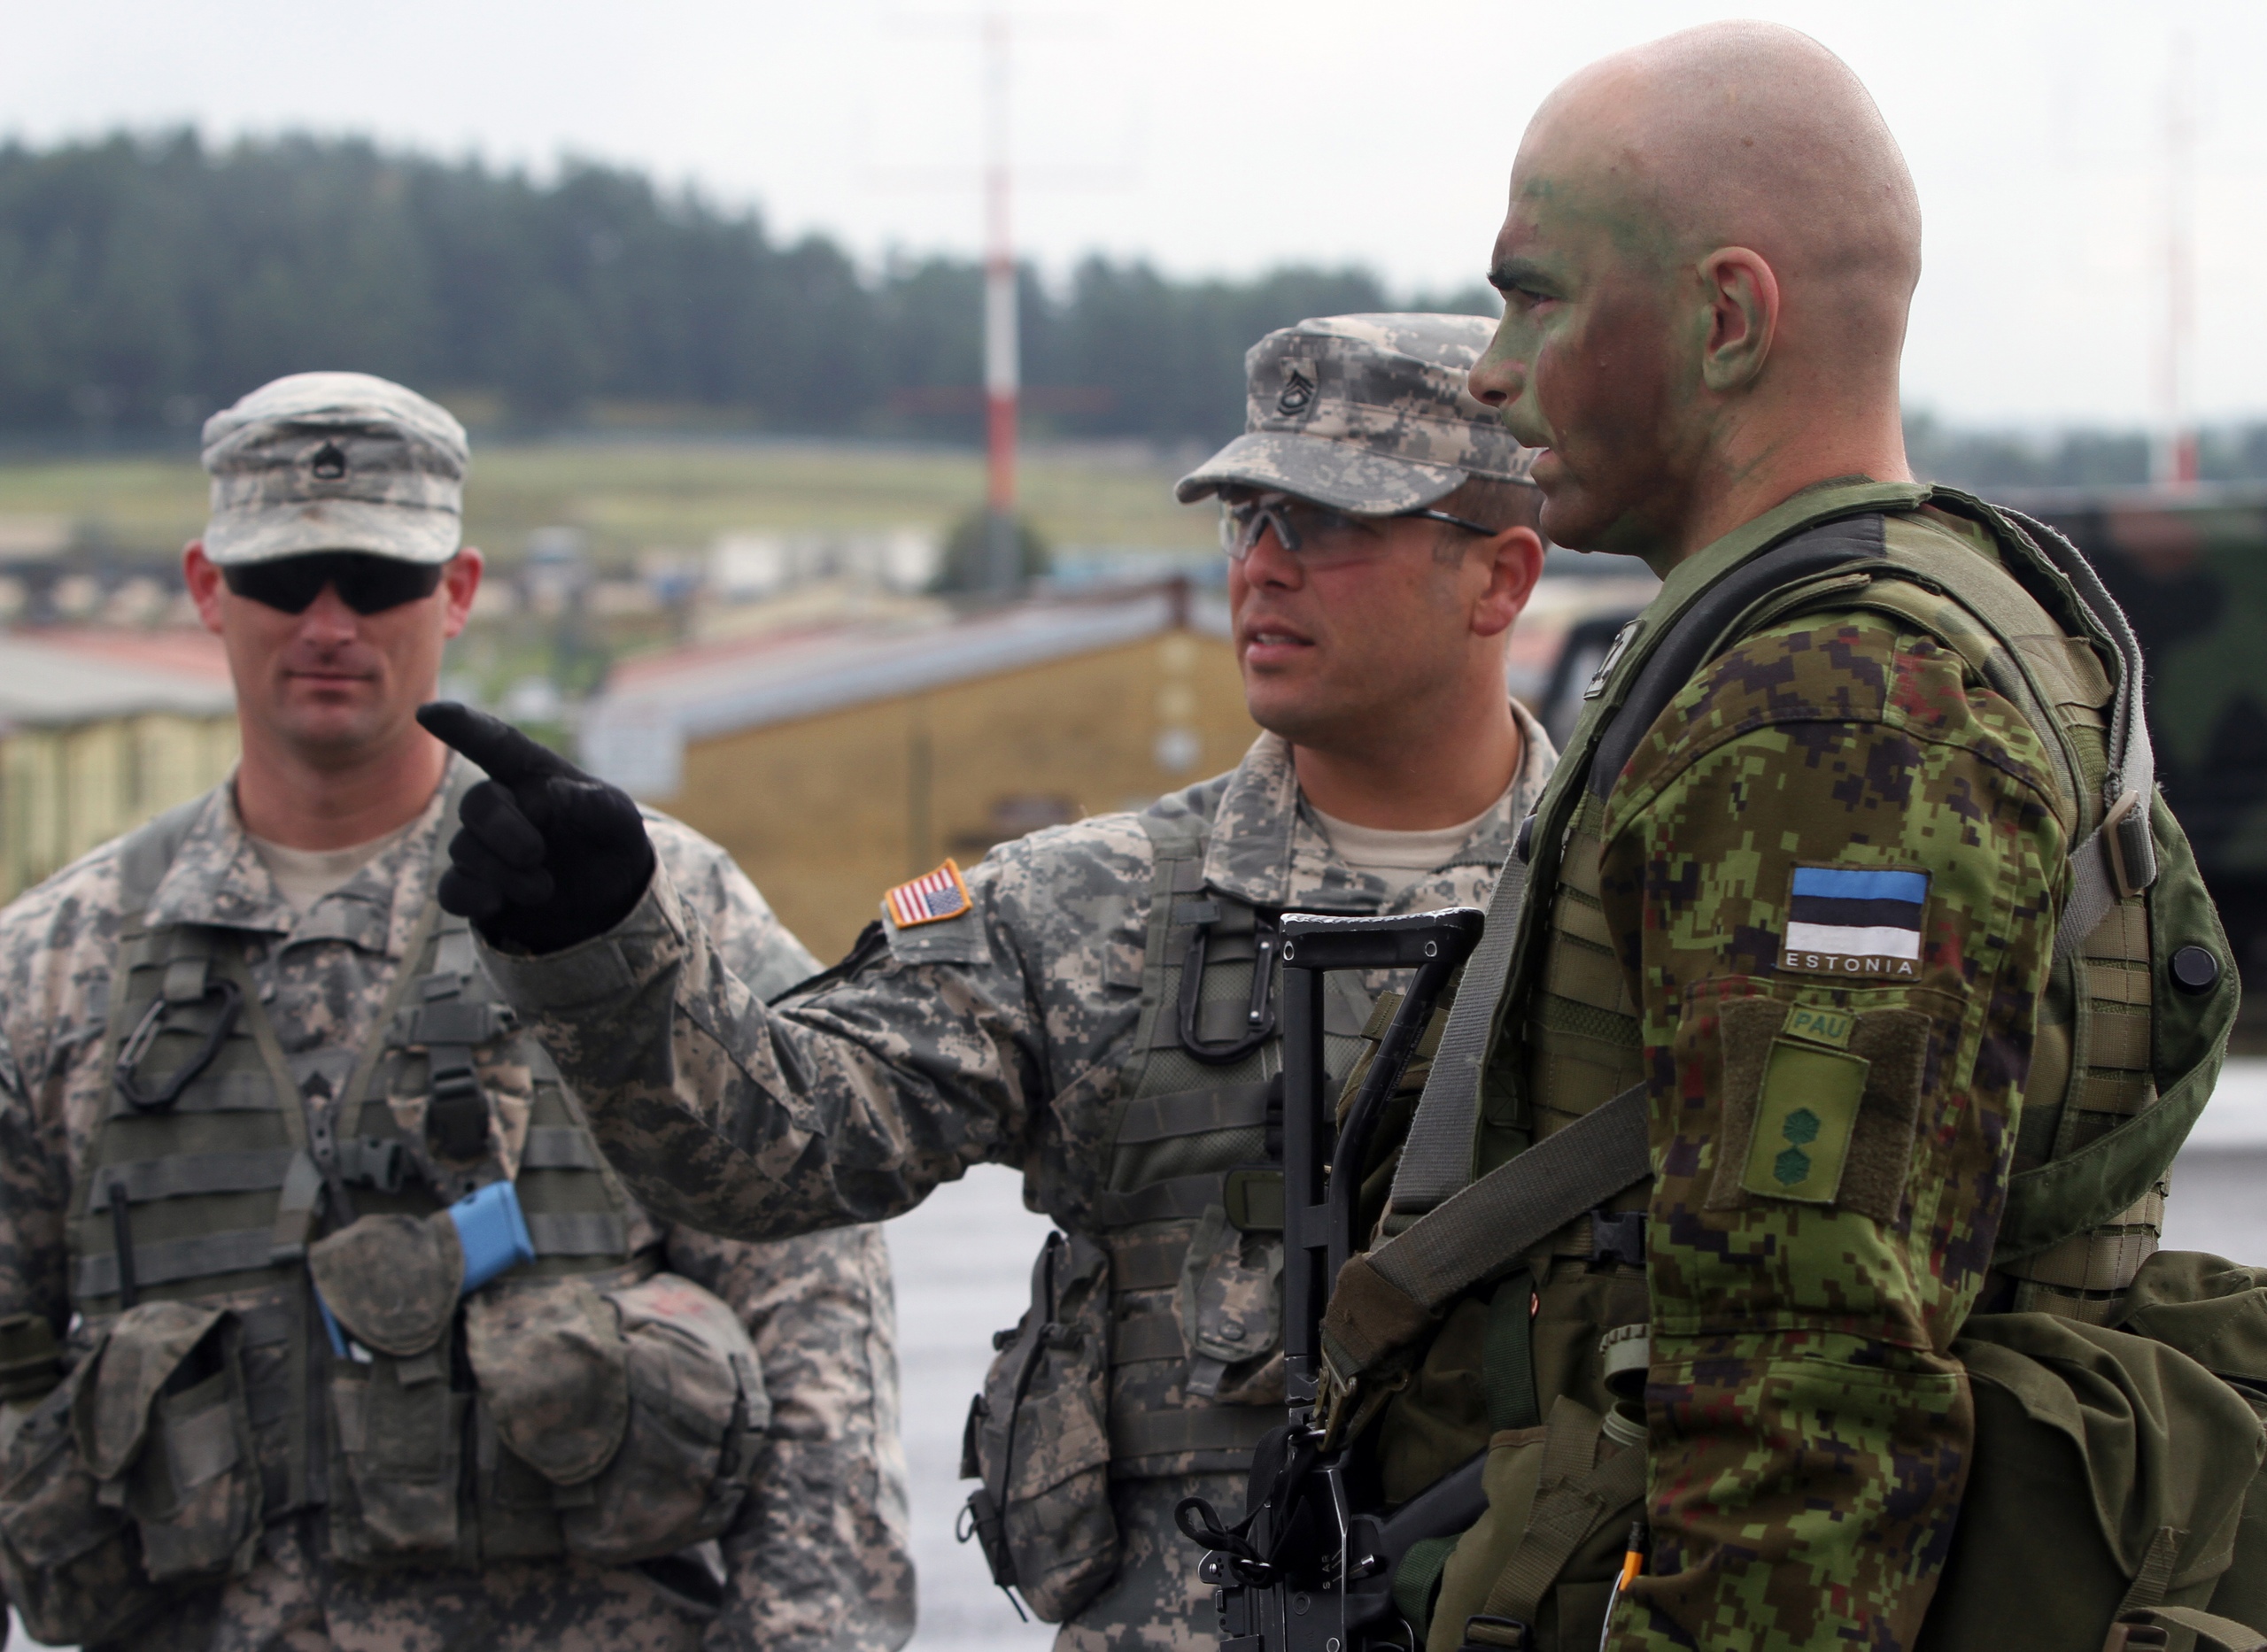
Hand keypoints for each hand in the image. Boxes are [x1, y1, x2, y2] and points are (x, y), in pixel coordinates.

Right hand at [415, 702, 657, 953]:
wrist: (610, 896)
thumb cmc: (607, 838)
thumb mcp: (617, 817)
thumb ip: (591, 801)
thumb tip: (548, 794)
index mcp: (533, 775)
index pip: (495, 743)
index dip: (462, 727)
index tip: (429, 714)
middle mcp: (502, 805)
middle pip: (476, 804)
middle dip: (502, 829)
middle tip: (535, 853)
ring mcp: (483, 847)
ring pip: (465, 851)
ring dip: (503, 873)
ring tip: (543, 888)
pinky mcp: (476, 888)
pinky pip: (451, 889)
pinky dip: (470, 896)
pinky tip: (495, 904)